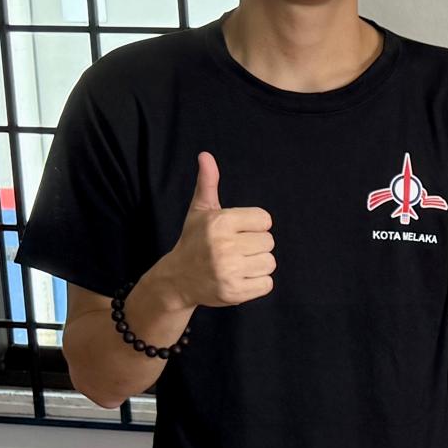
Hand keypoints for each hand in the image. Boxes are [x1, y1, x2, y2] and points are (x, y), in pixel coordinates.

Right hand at [165, 153, 274, 307]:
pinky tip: (239, 278)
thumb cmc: (194, 241)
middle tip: (235, 250)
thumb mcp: (200, 211)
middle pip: (269, 242)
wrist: (177, 279)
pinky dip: (258, 283)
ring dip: (258, 265)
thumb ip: (208, 183)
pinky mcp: (234, 292)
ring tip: (237, 264)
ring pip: (270, 263)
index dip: (254, 226)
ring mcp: (229, 271)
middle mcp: (223, 246)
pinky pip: (267, 284)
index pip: (265, 220)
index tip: (237, 232)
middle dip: (255, 246)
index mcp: (219, 222)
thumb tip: (205, 155)